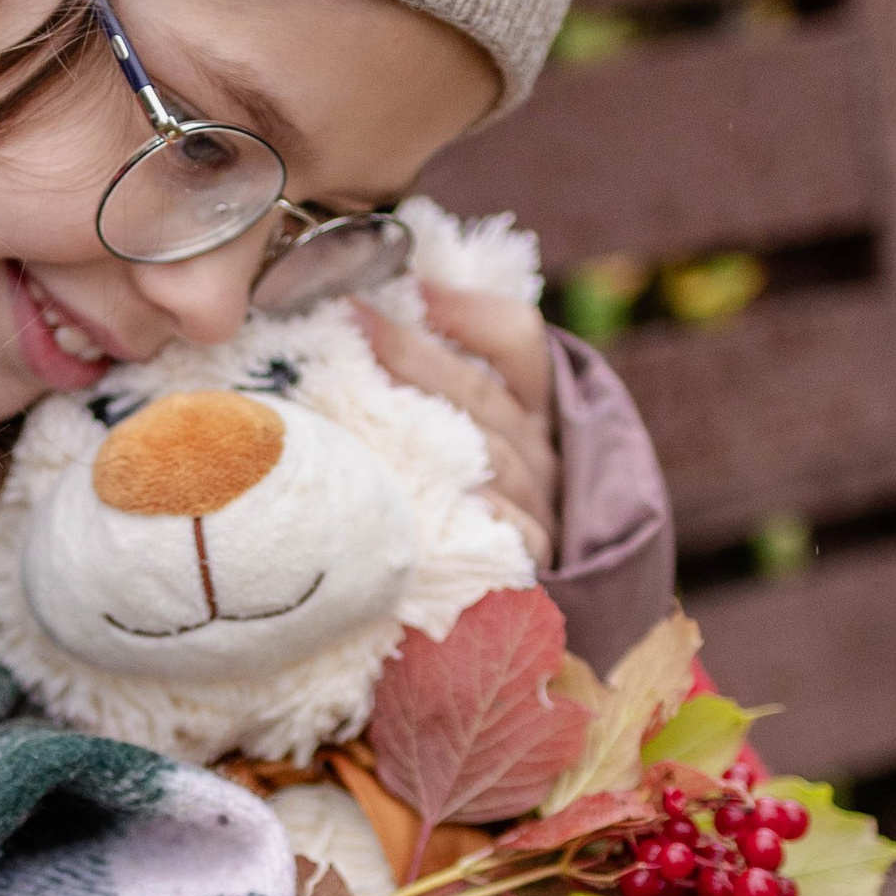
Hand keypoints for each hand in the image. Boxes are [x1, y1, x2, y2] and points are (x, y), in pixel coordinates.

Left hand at [354, 284, 558, 570]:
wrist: (503, 609)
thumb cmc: (457, 509)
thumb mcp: (454, 438)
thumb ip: (428, 390)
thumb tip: (356, 323)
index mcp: (528, 408)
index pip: (517, 338)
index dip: (467, 309)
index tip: (408, 286)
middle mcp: (540, 451)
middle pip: (486, 394)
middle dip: (420, 355)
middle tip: (359, 322)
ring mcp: (539, 506)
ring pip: (495, 457)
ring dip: (437, 428)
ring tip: (377, 398)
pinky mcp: (531, 562)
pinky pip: (513, 531)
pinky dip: (488, 513)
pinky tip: (450, 500)